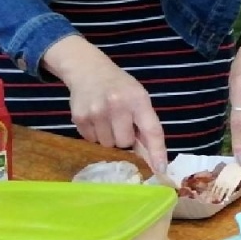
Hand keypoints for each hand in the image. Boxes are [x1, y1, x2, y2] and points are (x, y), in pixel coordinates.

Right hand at [43, 35, 166, 173]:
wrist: (88, 70)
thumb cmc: (120, 86)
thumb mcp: (138, 97)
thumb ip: (145, 124)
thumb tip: (153, 157)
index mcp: (138, 100)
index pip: (152, 130)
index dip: (157, 151)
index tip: (161, 169)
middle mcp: (117, 105)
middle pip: (124, 143)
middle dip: (124, 138)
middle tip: (121, 123)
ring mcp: (96, 112)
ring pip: (107, 145)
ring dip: (109, 137)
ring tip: (107, 119)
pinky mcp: (79, 118)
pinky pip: (91, 141)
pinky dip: (95, 134)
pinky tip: (95, 118)